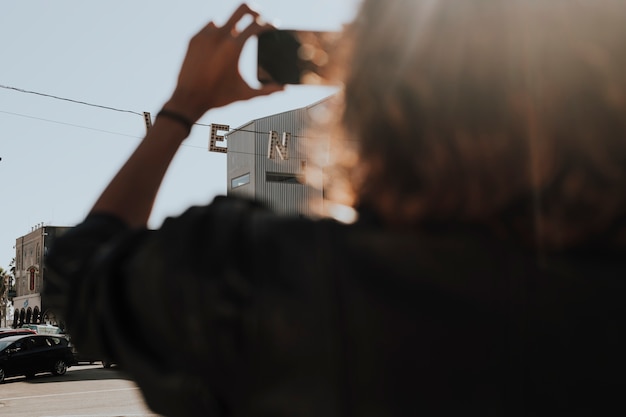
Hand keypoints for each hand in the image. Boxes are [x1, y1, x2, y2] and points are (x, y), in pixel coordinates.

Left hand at [165, 3, 282, 120]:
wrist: (189, 99)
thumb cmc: (219, 97)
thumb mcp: (246, 94)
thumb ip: (267, 90)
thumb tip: (284, 89)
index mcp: (234, 47)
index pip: (256, 25)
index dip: (268, 24)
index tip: (272, 26)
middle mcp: (220, 37)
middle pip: (242, 9)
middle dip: (253, 10)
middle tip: (259, 16)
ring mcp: (205, 35)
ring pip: (224, 21)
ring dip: (232, 27)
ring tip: (235, 38)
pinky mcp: (194, 38)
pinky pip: (209, 27)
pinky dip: (217, 32)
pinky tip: (220, 43)